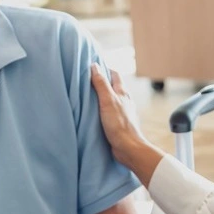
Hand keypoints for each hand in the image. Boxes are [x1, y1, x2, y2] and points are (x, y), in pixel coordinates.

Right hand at [90, 64, 163, 183]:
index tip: (92, 65)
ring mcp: (121, 112)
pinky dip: (100, 109)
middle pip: (112, 86)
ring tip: (86, 95)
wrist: (128, 148)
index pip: (114, 74)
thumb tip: (94, 66)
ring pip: (110, 99)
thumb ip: (101, 84)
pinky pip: (107, 111)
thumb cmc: (119, 124)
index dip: (104, 68)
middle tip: (86, 79)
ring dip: (100, 96)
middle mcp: (123, 101)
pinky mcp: (117, 123)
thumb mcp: (107, 100)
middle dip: (101, 81)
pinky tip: (92, 113)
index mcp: (122, 92)